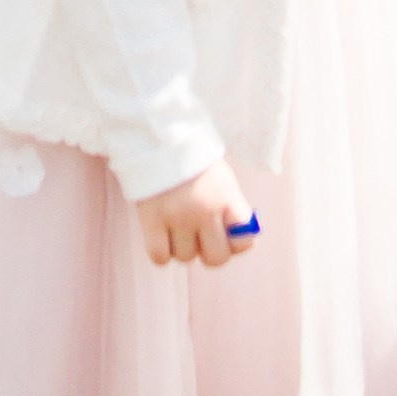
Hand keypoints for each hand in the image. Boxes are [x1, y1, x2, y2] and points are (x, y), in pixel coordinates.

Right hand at [135, 160, 255, 268]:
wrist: (159, 136)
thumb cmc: (194, 163)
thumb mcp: (222, 181)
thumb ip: (232, 212)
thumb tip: (237, 246)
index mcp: (227, 197)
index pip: (245, 242)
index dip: (235, 242)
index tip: (225, 231)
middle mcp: (205, 210)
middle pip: (216, 259)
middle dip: (209, 251)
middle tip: (200, 235)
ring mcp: (177, 216)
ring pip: (185, 257)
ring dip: (182, 246)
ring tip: (176, 223)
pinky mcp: (152, 219)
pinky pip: (160, 256)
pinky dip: (161, 251)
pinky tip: (161, 234)